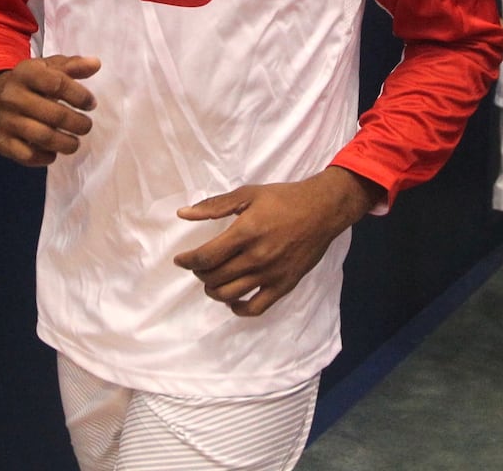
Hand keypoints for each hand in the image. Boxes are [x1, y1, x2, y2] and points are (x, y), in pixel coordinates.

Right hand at [0, 55, 100, 166]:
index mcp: (26, 73)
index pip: (57, 84)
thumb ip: (73, 65)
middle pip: (53, 114)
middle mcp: (11, 96)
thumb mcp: (49, 67)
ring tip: (75, 142)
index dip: (79, 96)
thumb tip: (95, 64)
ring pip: (42, 137)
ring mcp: (5, 120)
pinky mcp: (1, 142)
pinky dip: (45, 157)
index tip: (91, 104)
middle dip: (77, 123)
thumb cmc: (31, 82)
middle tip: (86, 126)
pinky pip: (27, 155)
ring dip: (66, 143)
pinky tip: (53, 152)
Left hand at [173, 167, 380, 316]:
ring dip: (213, 291)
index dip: (187, 261)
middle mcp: (256, 257)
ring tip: (212, 281)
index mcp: (245, 232)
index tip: (180, 259)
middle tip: (199, 265)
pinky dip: (239, 309)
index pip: (206, 257)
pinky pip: (256, 308)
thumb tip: (183, 214)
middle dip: (199, 273)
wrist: (322, 210)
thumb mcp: (248, 194)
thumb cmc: (283, 199)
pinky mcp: (284, 285)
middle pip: (215, 277)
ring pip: (230, 295)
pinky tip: (233, 300)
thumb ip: (214, 206)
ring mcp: (271, 274)